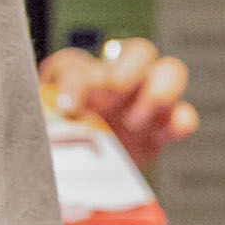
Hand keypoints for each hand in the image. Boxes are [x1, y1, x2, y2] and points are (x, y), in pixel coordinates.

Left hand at [43, 39, 198, 164]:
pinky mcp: (162, 128)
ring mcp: (144, 100)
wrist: (72, 174)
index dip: (75, 84)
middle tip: (107, 105)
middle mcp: (115, 78)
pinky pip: (184, 115)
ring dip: (158, 93)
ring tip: (133, 123)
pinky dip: (180, 122)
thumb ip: (42, 119)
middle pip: (139, 51)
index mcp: (75, 74)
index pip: (78, 64)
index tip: (67, 108)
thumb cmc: (49, 143)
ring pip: (171, 72)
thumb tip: (48, 125)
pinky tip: (163, 135)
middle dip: (125, 75)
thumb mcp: (39, 127)